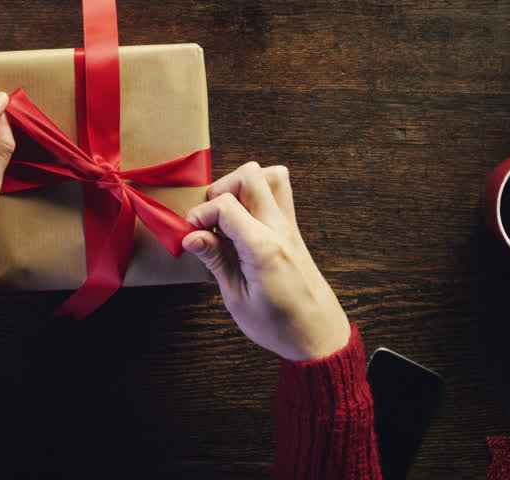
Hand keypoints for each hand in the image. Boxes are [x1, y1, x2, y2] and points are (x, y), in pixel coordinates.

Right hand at [182, 162, 350, 361]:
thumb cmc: (280, 325)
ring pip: (271, 175)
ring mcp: (290, 226)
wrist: (319, 335)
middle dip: (221, 189)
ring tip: (228, 216)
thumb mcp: (237, 299)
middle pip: (250, 174)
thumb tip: (191, 236)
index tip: (190, 235)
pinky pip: (279, 194)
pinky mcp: (293, 230)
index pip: (225, 205)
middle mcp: (280, 229)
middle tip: (210, 220)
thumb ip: (216, 260)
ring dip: (243, 186)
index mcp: (263, 248)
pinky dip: (257, 195)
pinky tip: (243, 224)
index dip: (199, 215)